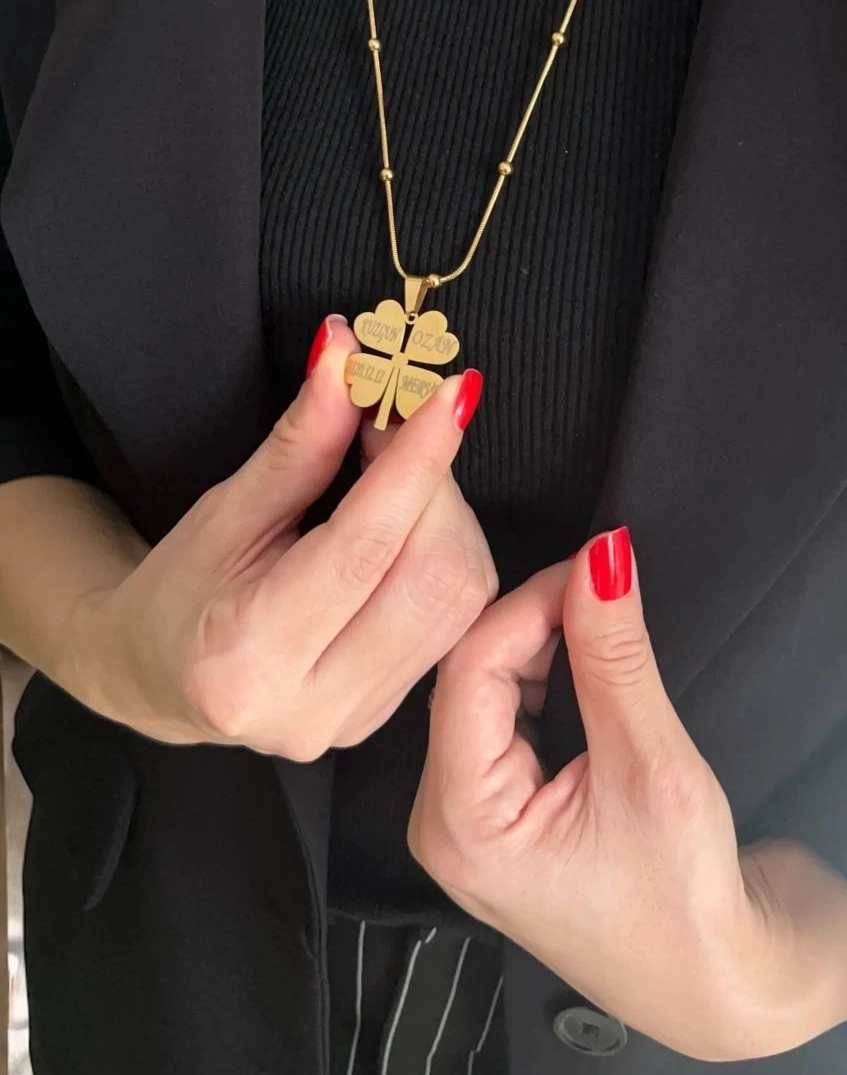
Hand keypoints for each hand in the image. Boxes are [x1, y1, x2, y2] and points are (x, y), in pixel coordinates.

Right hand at [69, 317, 495, 757]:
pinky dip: (450, 553)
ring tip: (405, 471)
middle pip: (430, 577)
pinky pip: (457, 623)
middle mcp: (311, 706)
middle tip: (407, 423)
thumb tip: (347, 354)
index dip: (417, 462)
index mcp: (249, 655)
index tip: (449, 393)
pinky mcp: (389, 716)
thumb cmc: (181, 587)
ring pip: (460, 600)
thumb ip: (299, 443)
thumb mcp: (224, 508)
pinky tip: (414, 521)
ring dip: (450, 515)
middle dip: (436, 484)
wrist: (158, 675)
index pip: (364, 547)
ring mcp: (357, 720)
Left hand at [408, 530, 846, 1061]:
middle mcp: (446, 824)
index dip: (530, 602)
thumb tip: (602, 560)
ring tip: (598, 618)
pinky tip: (581, 661)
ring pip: (483, 693)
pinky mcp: (500, 817)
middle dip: (533, 621)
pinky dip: (539, 680)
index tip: (592, 563)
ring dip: (538, 648)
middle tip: (600, 583)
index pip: (469, 670)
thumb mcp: (652, 764)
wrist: (725, 985)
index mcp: (461, 824)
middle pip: (467, 678)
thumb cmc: (687, 908)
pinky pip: (500, 721)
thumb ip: (615, 655)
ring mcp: (469, 823)